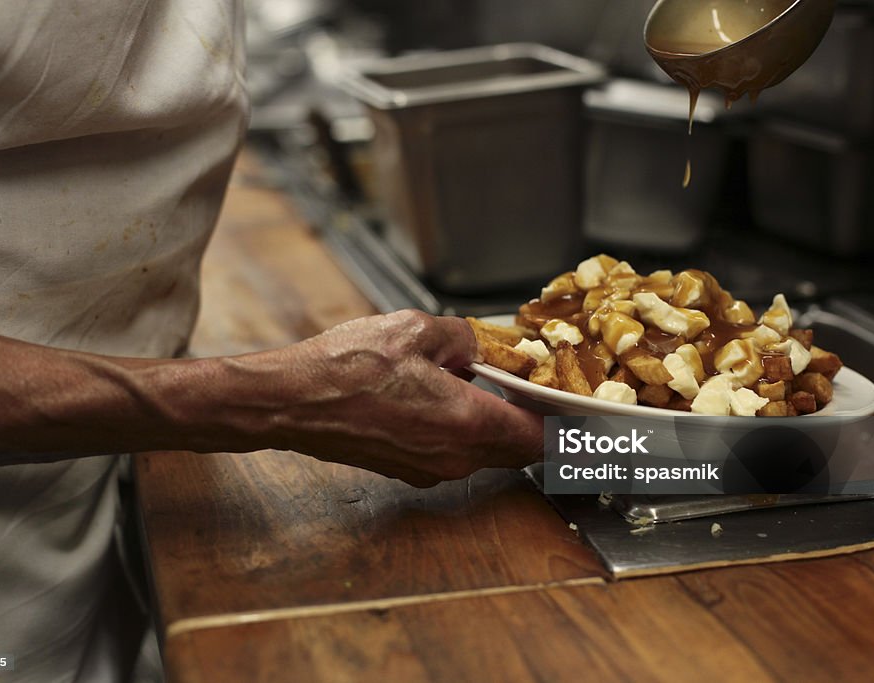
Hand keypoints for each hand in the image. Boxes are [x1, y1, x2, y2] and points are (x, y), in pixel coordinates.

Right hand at [212, 310, 543, 486]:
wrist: (293, 400)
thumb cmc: (347, 367)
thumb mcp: (419, 330)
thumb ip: (467, 339)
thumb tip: (487, 347)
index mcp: (468, 423)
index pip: (543, 437)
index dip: (567, 423)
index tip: (580, 409)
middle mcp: (455, 457)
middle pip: (519, 449)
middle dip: (535, 422)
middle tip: (541, 390)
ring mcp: (430, 470)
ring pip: (487, 452)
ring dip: (499, 425)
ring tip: (493, 386)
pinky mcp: (409, 470)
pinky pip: (456, 453)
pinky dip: (467, 430)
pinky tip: (451, 398)